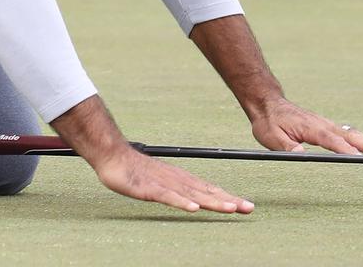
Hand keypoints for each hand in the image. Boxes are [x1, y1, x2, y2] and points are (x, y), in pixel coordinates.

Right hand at [50, 95, 252, 213]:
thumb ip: (177, 190)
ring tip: (230, 208)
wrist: (114, 155)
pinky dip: (182, 201)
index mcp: (181, 179)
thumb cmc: (135, 170)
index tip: (245, 205)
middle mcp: (177, 180)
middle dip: (228, 200)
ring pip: (193, 194)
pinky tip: (193, 207)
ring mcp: (164, 184)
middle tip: (248, 208)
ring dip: (212, 201)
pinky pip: (168, 197)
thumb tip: (194, 199)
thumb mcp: (161, 182)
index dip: (228, 197)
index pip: (209, 189)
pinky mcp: (149, 188)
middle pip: (207, 191)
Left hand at [250, 96, 362, 155]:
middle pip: (349, 135)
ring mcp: (326, 124)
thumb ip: (286, 146)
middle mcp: (322, 124)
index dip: (346, 150)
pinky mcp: (326, 126)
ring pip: (351, 133)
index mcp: (310, 128)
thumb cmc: (269, 122)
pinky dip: (361, 140)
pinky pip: (347, 133)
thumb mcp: (271, 137)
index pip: (331, 140)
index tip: (360, 158)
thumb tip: (300, 154)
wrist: (267, 103)